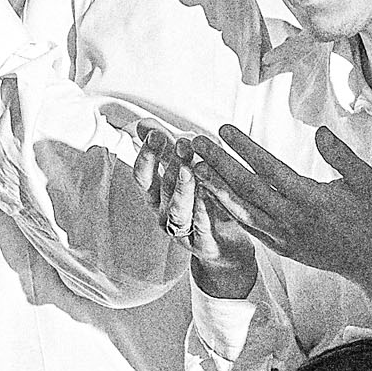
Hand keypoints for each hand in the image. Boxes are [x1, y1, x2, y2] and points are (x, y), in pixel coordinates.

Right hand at [133, 124, 255, 299]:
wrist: (228, 245)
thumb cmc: (203, 204)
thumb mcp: (183, 174)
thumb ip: (165, 150)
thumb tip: (143, 124)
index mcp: (157, 198)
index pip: (144, 177)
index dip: (147, 156)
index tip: (154, 134)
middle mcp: (165, 215)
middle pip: (163, 190)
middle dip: (171, 164)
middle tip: (182, 144)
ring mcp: (183, 233)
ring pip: (179, 210)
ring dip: (183, 188)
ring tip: (190, 168)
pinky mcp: (204, 246)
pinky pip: (203, 227)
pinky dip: (205, 210)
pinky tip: (211, 194)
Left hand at [186, 123, 371, 317]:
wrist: (371, 260)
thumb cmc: (369, 214)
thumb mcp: (364, 179)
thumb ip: (341, 154)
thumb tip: (319, 131)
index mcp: (310, 198)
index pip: (268, 168)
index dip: (243, 147)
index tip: (223, 129)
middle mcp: (291, 218)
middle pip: (246, 187)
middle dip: (218, 163)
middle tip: (196, 143)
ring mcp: (282, 235)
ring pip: (240, 209)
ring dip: (215, 187)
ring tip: (195, 167)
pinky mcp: (279, 247)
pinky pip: (247, 226)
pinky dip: (227, 210)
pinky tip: (213, 195)